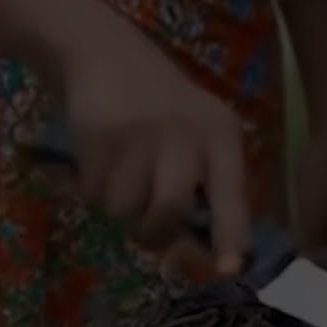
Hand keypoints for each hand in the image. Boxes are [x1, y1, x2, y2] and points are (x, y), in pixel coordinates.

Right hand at [61, 36, 250, 276]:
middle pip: (170, 210)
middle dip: (155, 231)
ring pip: (126, 209)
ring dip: (119, 208)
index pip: (232, 194)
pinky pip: (94, 194)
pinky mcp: (99, 139)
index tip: (228, 269)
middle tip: (148, 228)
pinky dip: (94, 190)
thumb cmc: (167, 109)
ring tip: (123, 178)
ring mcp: (141, 137)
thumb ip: (210, 185)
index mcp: (222, 136)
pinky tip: (101, 161)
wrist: (108, 56)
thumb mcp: (202, 135)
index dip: (230, 235)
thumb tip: (204, 250)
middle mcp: (187, 136)